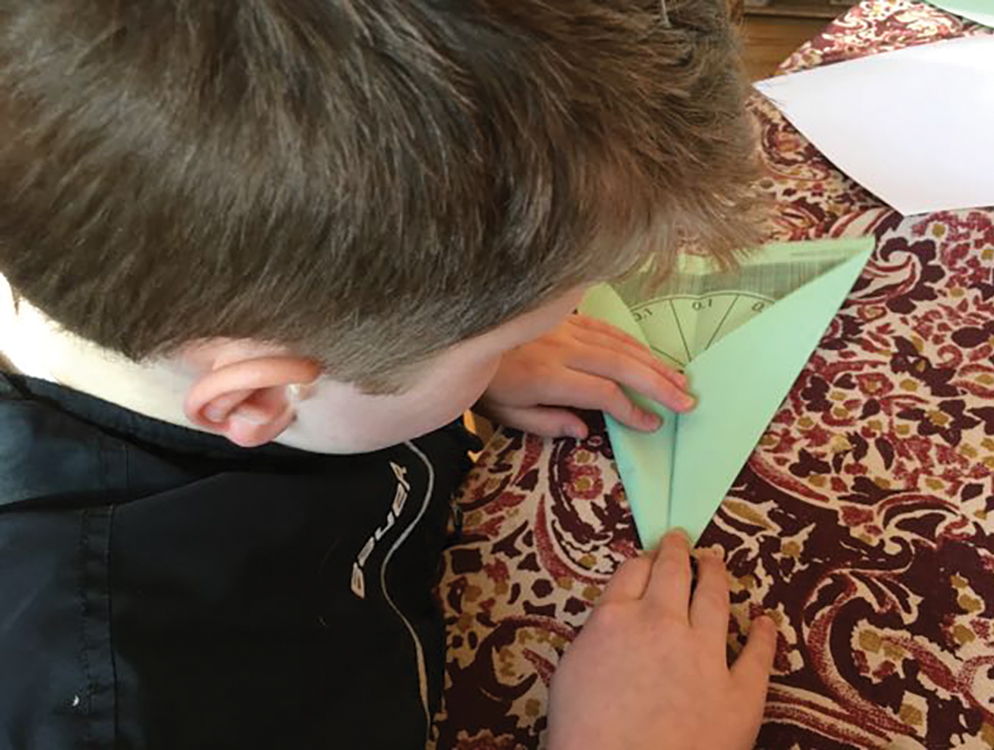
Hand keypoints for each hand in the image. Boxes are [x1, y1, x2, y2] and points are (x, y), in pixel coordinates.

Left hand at [475, 314, 694, 438]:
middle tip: (687, 401)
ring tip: (679, 380)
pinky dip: (631, 341)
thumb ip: (547, 423)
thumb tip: (586, 430)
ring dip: (652, 362)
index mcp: (546, 377)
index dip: (631, 409)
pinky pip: (605, 328)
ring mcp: (564, 329)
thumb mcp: (506, 415)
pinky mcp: (564, 318)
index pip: (601, 392)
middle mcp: (561, 348)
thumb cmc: (484, 384)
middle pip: (620, 365)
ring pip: (617, 344)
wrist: (461, 337)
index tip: (653, 424)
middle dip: (657, 383)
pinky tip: (648, 355)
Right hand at [547, 531, 776, 749]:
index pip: (632, 572)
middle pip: (673, 573)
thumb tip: (613, 622)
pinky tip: (765, 620)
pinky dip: (764, 634)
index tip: (650, 553)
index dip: (643, 558)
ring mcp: (704, 655)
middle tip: (681, 540)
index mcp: (615, 619)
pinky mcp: (739, 692)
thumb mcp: (570, 672)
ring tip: (716, 561)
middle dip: (677, 551)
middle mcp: (661, 623)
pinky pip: (757, 655)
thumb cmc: (584, 735)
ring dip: (716, 574)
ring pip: (715, 599)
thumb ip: (596, 637)